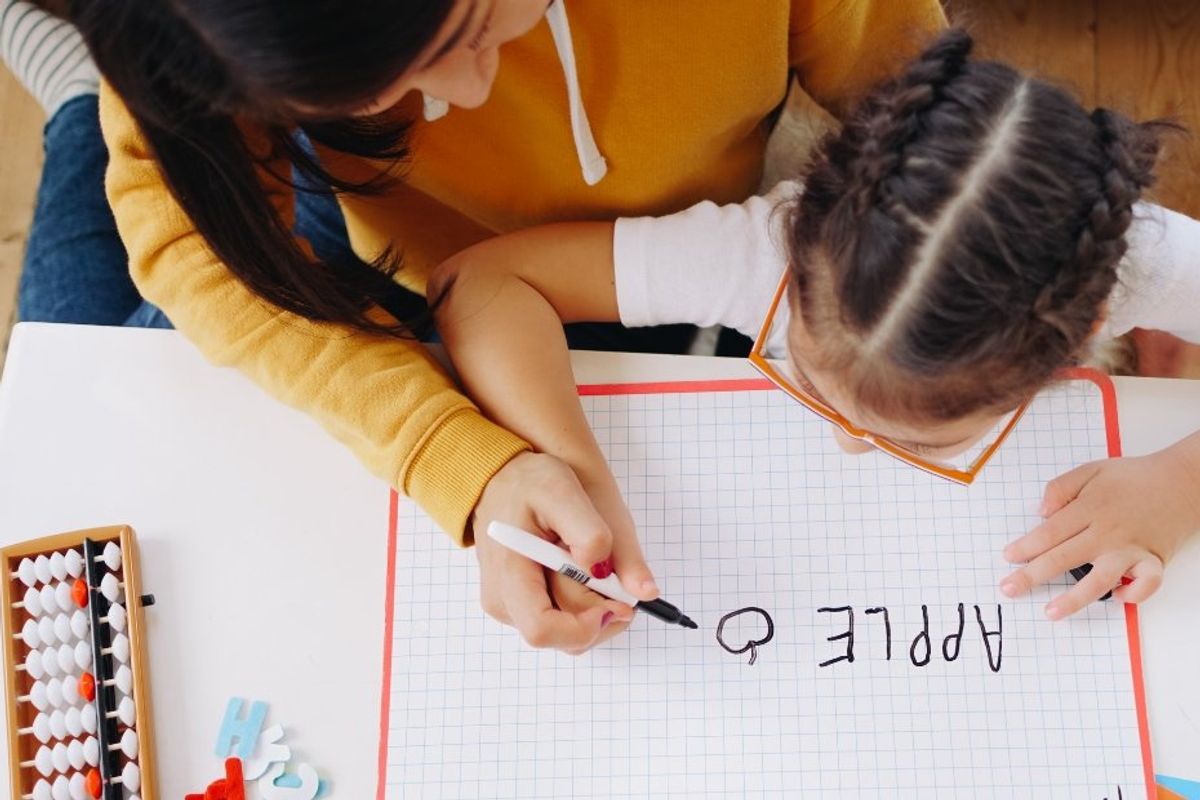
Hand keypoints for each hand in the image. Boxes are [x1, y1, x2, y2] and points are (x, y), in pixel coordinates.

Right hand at [472, 452, 659, 653]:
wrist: (500, 477)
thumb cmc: (526, 481)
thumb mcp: (561, 491)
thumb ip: (591, 534)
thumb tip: (630, 584)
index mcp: (508, 576)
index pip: (543, 630)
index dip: (586, 626)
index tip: (619, 602)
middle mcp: (504, 602)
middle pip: (565, 638)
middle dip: (604, 614)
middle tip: (620, 576)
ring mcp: (512, 608)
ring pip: (569, 635)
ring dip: (598, 610)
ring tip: (599, 565)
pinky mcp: (523, 606)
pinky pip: (565, 622)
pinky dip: (588, 605)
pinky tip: (587, 573)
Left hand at [1000, 441, 1199, 618]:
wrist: (1182, 481)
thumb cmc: (1133, 478)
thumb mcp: (1091, 470)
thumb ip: (1061, 487)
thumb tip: (1041, 511)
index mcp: (1090, 508)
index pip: (1049, 532)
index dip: (1026, 547)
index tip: (1008, 558)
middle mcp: (1108, 532)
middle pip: (1063, 557)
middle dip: (1032, 575)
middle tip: (1009, 589)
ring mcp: (1131, 549)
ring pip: (1099, 580)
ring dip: (1073, 599)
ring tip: (1050, 612)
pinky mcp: (1154, 561)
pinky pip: (1145, 585)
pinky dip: (1133, 595)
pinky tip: (1117, 597)